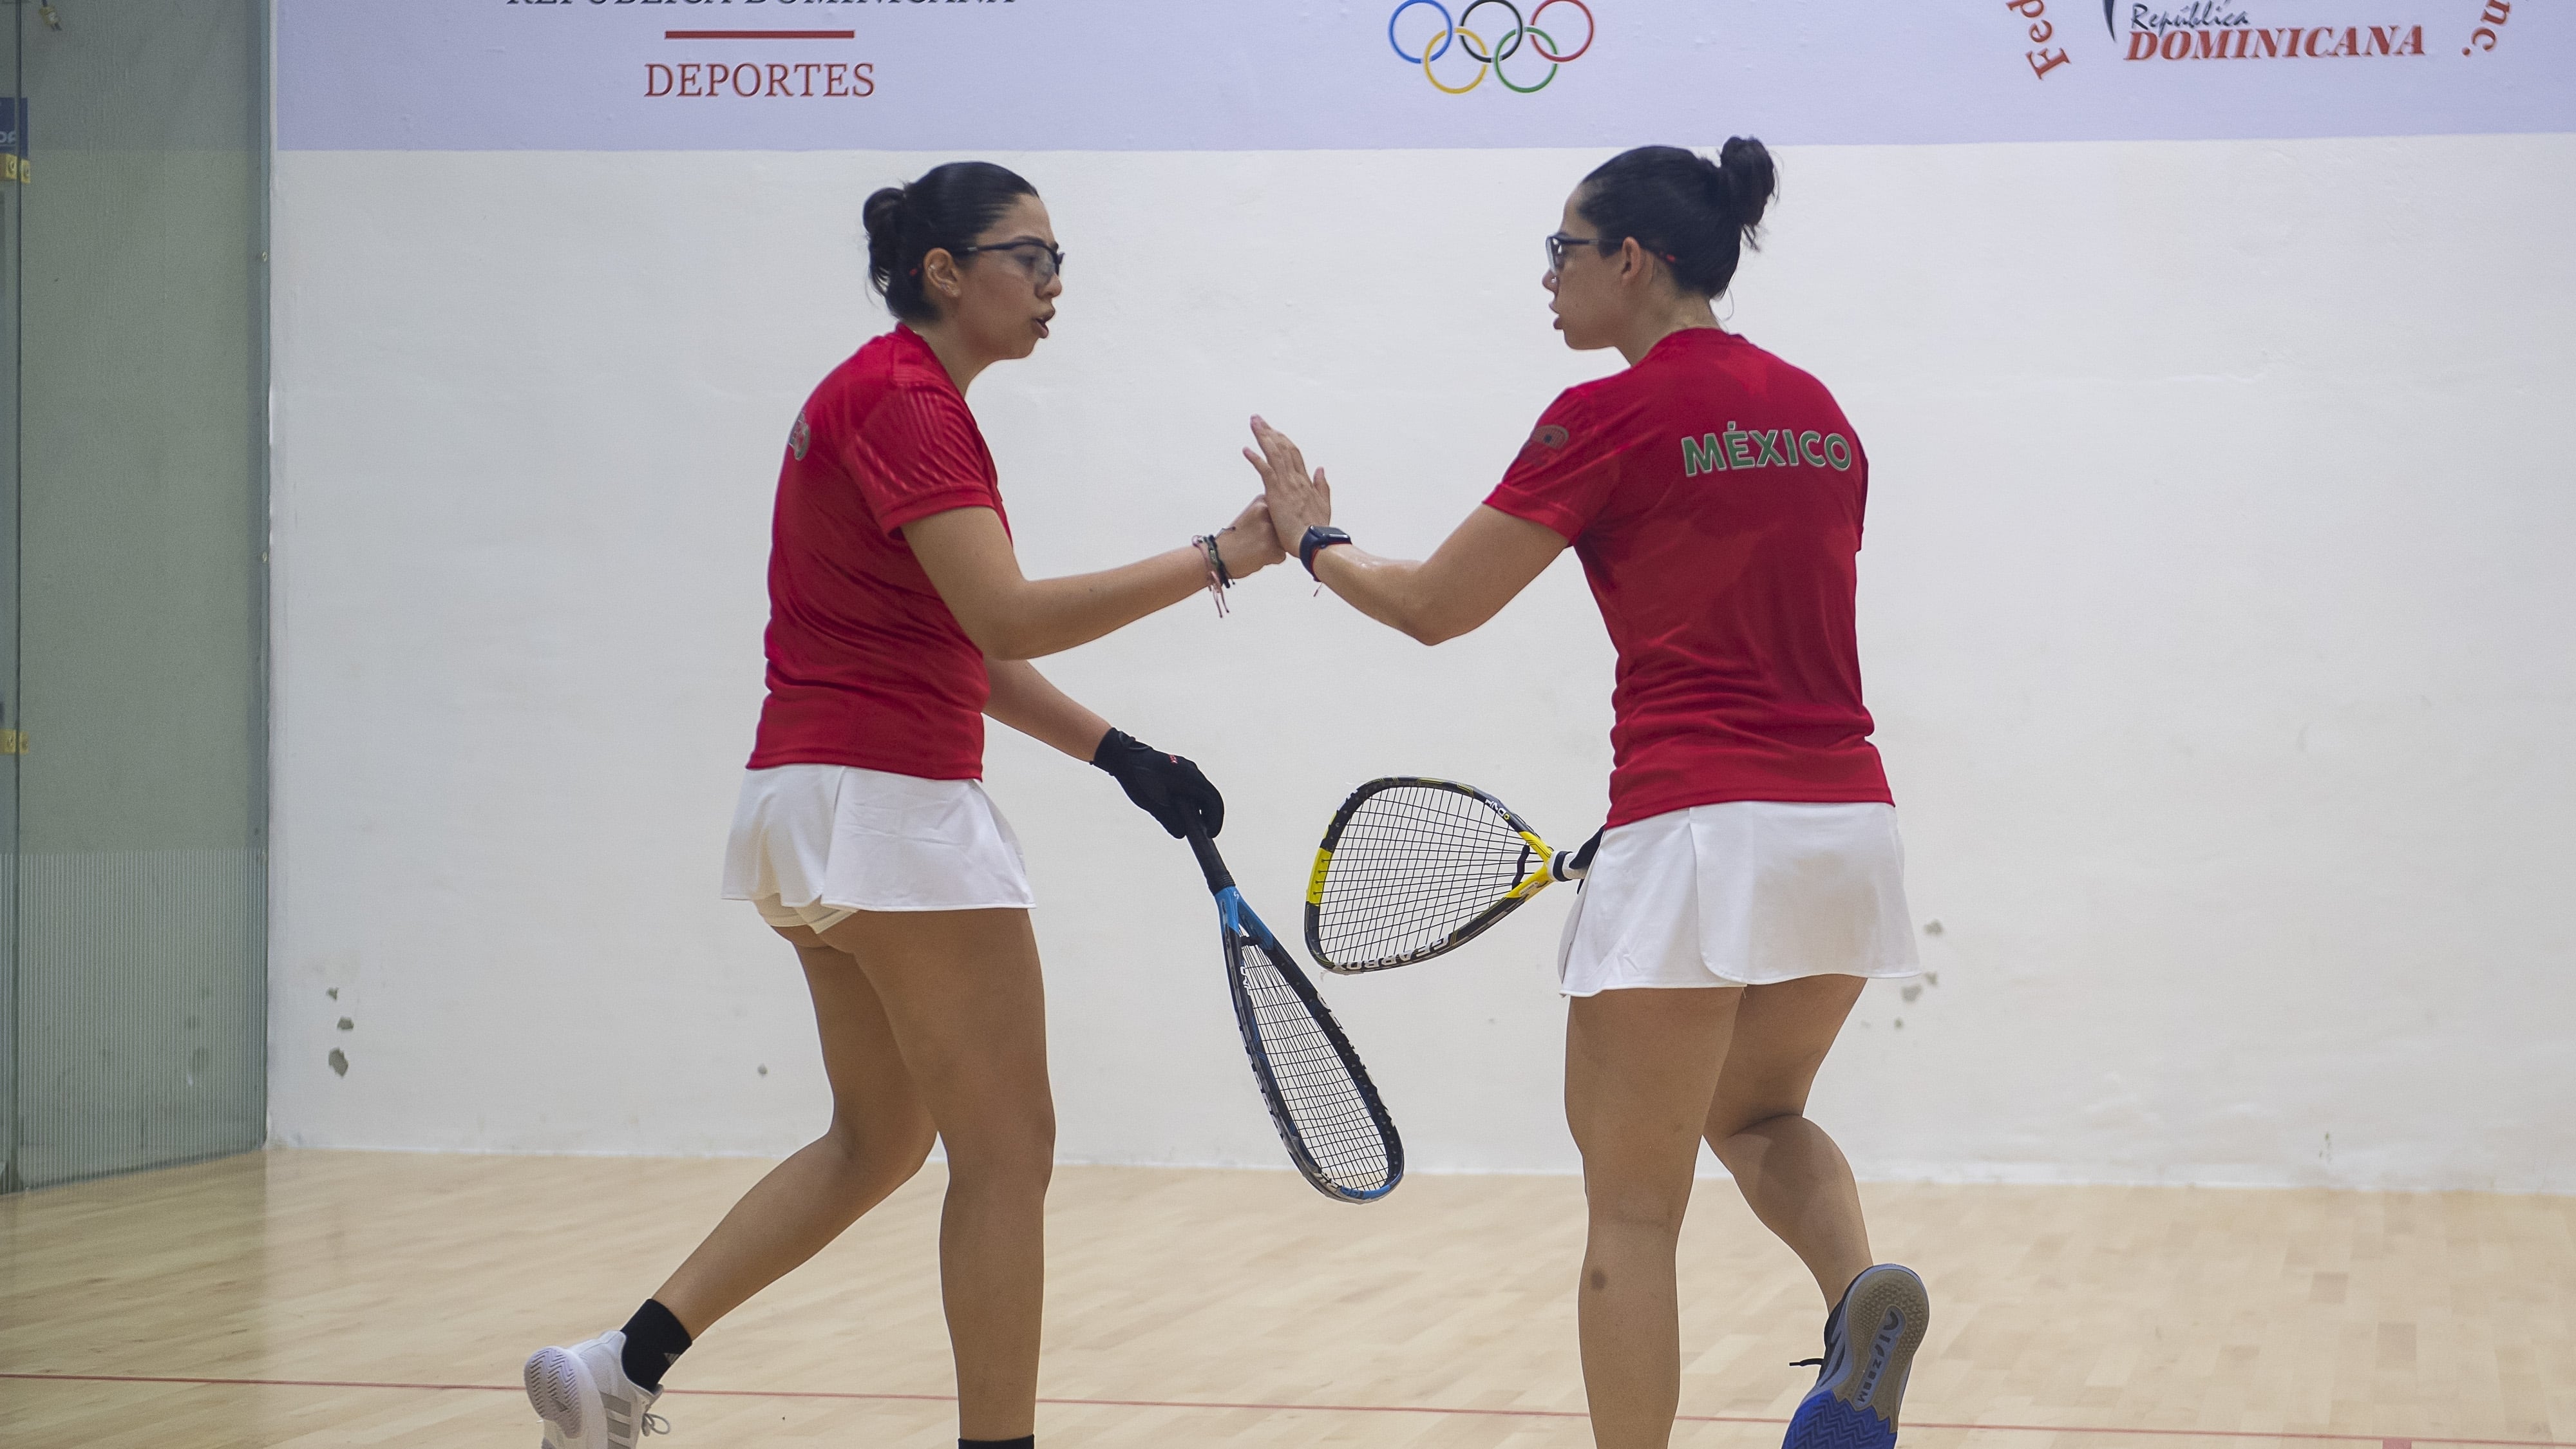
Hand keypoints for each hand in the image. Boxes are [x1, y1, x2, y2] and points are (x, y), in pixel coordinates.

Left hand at [1090, 727, 1224, 837]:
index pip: (1213, 800)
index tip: (1210, 835)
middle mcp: (1192, 771)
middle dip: (1211, 815)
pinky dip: (1194, 800)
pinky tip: (1184, 811)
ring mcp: (1186, 768)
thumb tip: (1182, 834)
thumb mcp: (1153, 803)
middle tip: (1207, 833)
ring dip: (1202, 808)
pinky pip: (1193, 786)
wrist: (1123, 756)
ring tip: (1196, 825)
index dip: (1215, 819)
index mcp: (1190, 778)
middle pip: (1210, 795)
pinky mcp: (1179, 769)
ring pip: (1202, 790)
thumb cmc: (1138, 779)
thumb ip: (1169, 819)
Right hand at [1213, 494, 1286, 579]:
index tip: (1262, 528)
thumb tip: (1290, 517)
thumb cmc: (1234, 538)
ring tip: (1256, 548)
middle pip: (1286, 528)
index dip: (1275, 524)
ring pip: (1285, 542)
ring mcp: (1269, 531)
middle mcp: (1266, 513)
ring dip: (1274, 548)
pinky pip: (1281, 556)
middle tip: (1256, 540)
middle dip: (1276, 537)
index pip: (1284, 512)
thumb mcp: (1251, 515)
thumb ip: (1270, 513)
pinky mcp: (1271, 549)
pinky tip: (1256, 556)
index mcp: (1261, 502)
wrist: (1217, 556)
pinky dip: (1271, 559)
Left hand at [1242, 415, 1332, 553]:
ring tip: (1253, 423)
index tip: (1274, 430)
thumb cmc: (1317, 529)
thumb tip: (1320, 469)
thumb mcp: (1324, 504)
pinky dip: (1256, 458)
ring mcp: (1287, 484)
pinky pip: (1265, 470)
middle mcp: (1296, 479)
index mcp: (1305, 482)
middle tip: (1258, 419)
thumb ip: (1322, 485)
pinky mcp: (1277, 493)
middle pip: (1282, 448)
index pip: (1293, 455)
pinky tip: (1246, 449)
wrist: (1315, 542)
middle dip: (1270, 432)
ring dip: (1263, 436)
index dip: (1283, 440)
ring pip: (1274, 454)